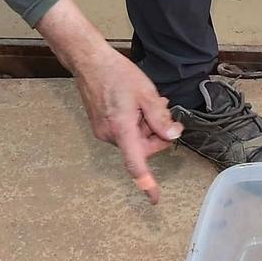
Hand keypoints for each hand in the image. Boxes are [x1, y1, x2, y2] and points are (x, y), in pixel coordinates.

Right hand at [71, 46, 181, 202]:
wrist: (89, 62)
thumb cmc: (117, 74)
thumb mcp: (146, 93)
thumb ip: (160, 118)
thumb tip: (172, 136)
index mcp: (122, 130)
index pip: (135, 163)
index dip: (146, 183)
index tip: (154, 198)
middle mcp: (110, 135)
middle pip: (142, 148)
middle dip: (156, 134)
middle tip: (165, 110)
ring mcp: (103, 131)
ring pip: (135, 139)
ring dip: (147, 126)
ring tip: (151, 102)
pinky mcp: (100, 125)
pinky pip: (124, 132)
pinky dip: (135, 124)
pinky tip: (138, 105)